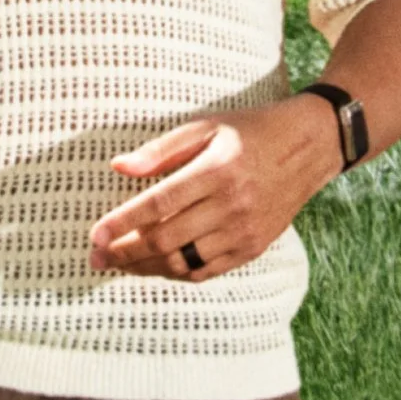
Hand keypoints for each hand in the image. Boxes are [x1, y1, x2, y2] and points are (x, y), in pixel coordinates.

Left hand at [87, 96, 342, 283]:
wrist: (306, 150)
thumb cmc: (249, 132)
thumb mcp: (205, 126)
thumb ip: (160, 151)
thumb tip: (117, 167)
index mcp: (217, 170)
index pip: (158, 204)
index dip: (122, 222)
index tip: (94, 234)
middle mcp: (232, 206)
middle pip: (166, 241)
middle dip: (124, 252)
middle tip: (96, 256)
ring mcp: (244, 232)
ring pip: (183, 262)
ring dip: (145, 267)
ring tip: (117, 264)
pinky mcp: (252, 248)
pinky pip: (205, 271)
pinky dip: (175, 273)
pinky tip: (153, 265)